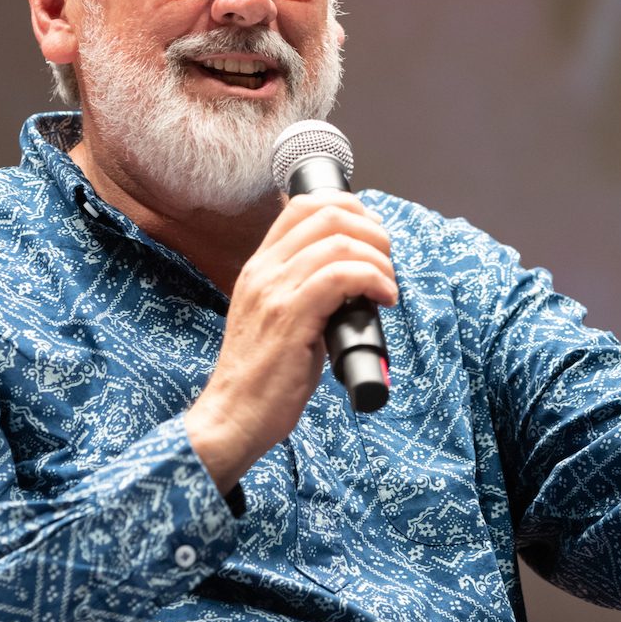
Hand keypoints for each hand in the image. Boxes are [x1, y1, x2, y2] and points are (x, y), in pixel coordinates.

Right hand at [185, 192, 397, 492]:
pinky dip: (374, 280)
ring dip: (378, 258)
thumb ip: (301, 292)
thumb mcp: (274, 320)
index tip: (371, 233)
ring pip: (339, 242)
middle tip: (386, 260)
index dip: (347, 207)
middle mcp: (263, 271)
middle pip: (326, 215)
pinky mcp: (290, 317)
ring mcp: (274, 292)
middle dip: (370, 230)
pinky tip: (384, 299)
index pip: (301, 205)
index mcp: (259, 267)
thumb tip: (351, 281)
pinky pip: (342, 276)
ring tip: (387, 285)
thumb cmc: (262, 377)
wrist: (233, 415)